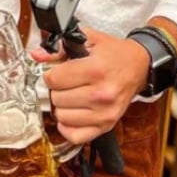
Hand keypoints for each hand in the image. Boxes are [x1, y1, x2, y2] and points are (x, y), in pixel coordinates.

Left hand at [35, 26, 149, 145]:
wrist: (139, 66)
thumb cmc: (114, 53)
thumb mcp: (88, 40)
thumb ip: (59, 47)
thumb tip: (37, 55)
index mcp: (95, 70)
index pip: (54, 79)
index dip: (50, 73)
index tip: (56, 71)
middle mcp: (101, 94)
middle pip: (56, 98)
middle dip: (55, 89)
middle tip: (64, 82)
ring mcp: (105, 113)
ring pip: (62, 117)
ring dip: (61, 106)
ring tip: (70, 95)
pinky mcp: (107, 125)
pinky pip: (75, 136)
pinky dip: (67, 127)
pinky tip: (71, 113)